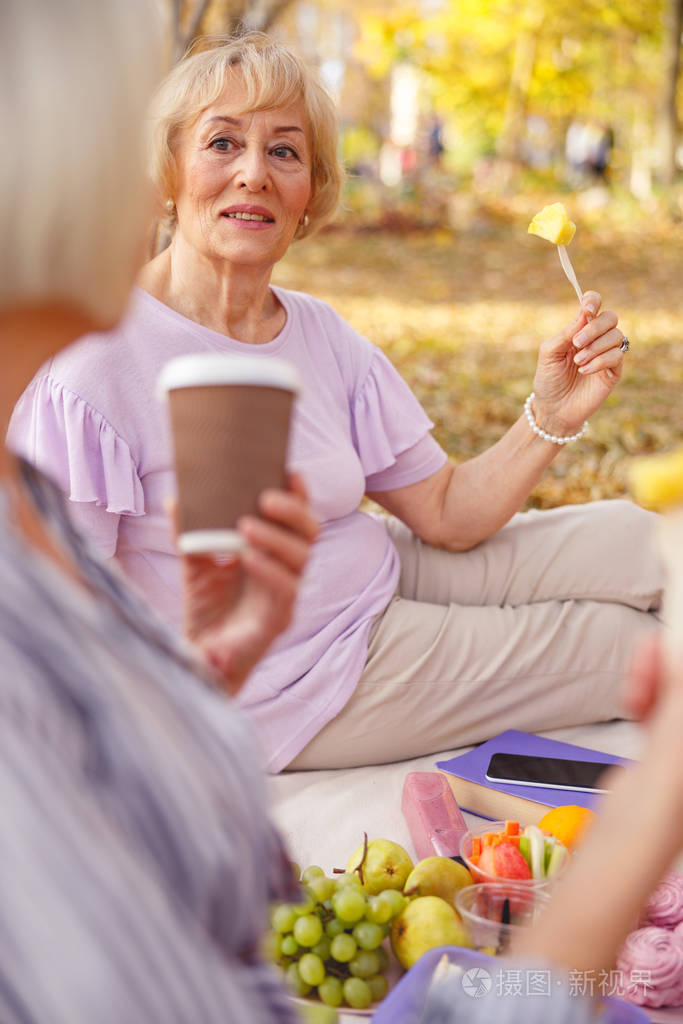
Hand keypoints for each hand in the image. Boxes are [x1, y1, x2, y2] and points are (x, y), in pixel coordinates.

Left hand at [181, 473, 317, 694]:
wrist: (199, 655)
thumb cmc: (206, 609)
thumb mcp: (195, 565)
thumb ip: (190, 533)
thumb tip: (175, 498)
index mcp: (274, 553)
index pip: (296, 518)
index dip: (298, 496)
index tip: (289, 471)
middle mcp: (287, 571)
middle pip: (310, 533)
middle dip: (293, 512)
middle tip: (265, 498)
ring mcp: (286, 596)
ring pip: (302, 559)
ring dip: (275, 539)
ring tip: (245, 526)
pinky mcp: (279, 620)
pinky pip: (285, 590)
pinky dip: (268, 570)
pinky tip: (248, 559)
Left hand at [531, 291, 626, 435]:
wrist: (553, 410)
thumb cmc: (548, 380)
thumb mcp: (549, 354)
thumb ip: (565, 334)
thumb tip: (584, 315)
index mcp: (578, 330)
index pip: (593, 305)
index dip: (593, 301)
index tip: (586, 309)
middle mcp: (596, 339)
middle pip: (610, 317)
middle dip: (594, 328)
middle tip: (576, 344)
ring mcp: (607, 355)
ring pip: (616, 336)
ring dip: (595, 347)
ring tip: (578, 362)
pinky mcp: (613, 372)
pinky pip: (617, 356)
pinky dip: (600, 361)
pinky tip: (584, 370)